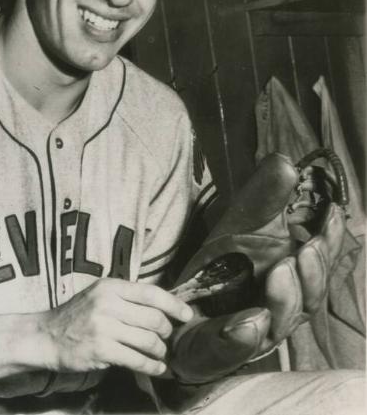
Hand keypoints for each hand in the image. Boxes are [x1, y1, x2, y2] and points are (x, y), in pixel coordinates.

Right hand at [41, 278, 192, 376]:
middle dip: (167, 331)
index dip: (174, 304)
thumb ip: (127, 297)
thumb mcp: (100, 295)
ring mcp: (104, 327)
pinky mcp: (101, 350)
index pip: (151, 292)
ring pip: (148, 340)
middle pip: (154, 318)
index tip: (188, 315)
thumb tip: (163, 307)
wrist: (47, 335)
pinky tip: (156, 368)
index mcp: (111, 286)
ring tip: (160, 353)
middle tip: (167, 337)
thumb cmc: (78, 314)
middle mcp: (108, 303)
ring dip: (160, 350)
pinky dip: (151, 366)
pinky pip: (136, 359)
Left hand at [168, 149, 346, 384]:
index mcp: (290, 277)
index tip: (332, 212)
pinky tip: (248, 320)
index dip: (330, 239)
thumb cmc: (219, 267)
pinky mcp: (223, 350)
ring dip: (285, 298)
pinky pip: (238, 347)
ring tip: (279, 269)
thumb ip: (264, 196)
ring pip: (282, 322)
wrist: (180, 311)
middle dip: (313, 272)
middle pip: (311, 296)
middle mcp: (281, 307)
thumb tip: (286, 162)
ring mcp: (255, 331)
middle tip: (306, 248)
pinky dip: (245, 334)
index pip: (319, 260)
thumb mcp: (238, 223)